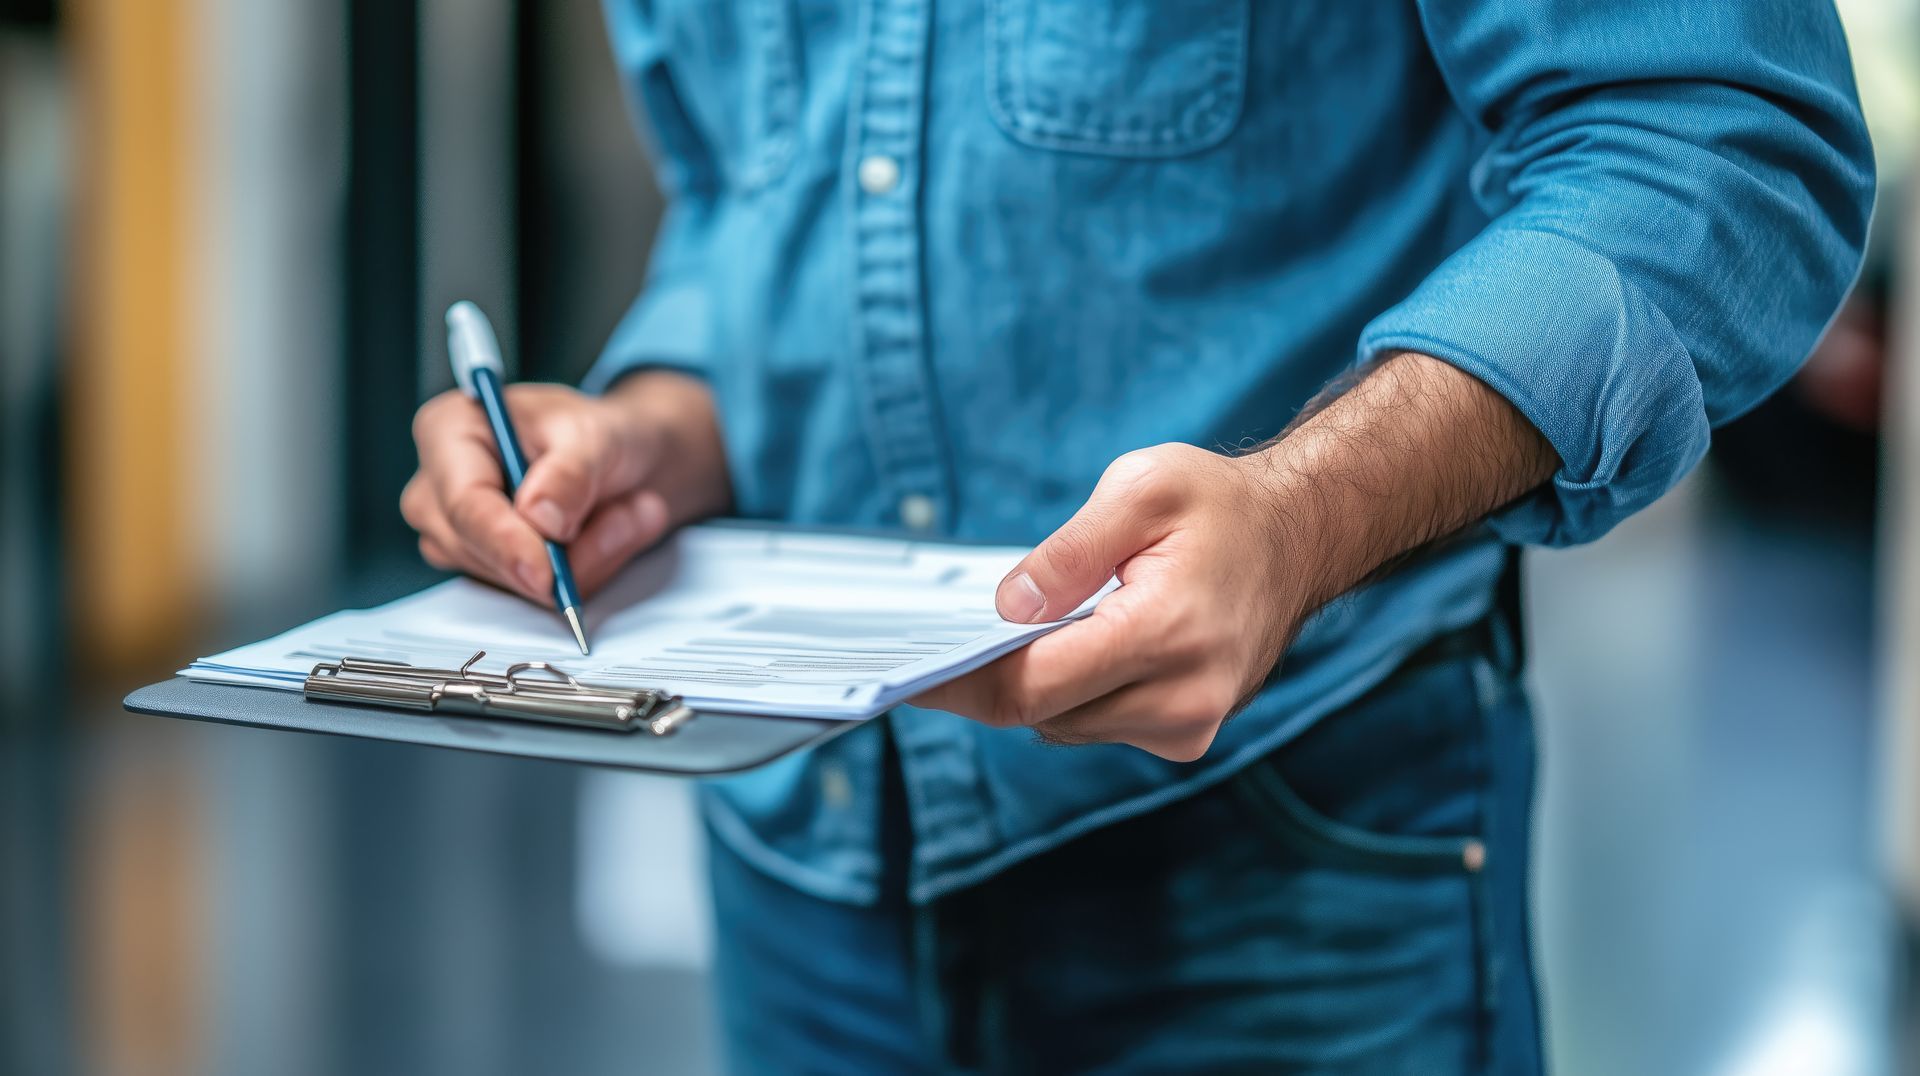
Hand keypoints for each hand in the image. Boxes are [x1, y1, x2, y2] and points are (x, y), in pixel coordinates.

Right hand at [401, 370, 730, 601]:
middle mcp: (440, 488)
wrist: (629, 460)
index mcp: (449, 431)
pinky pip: (537, 595)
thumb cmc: (599, 435)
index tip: (545, 574)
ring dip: (583, 558)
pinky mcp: (490, 570)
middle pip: (476, 550)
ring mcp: (460, 535)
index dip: (505, 543)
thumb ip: (570, 473)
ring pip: (511, 581)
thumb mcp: (597, 436)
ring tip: (626, 512)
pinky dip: (585, 571)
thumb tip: (539, 520)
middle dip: (556, 551)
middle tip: (629, 515)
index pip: (463, 504)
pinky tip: (609, 533)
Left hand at [914, 444, 1308, 761]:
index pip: (1035, 684)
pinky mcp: (1188, 734)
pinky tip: (1078, 644)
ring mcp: (1190, 724)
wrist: (1299, 537)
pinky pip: (1097, 725)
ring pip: (1065, 725)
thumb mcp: (1141, 487)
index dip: (962, 683)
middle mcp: (1184, 697)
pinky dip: (1072, 692)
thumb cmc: (1218, 505)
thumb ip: (1068, 551)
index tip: (908, 675)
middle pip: (1042, 712)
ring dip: (1037, 683)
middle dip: (990, 679)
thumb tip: (1007, 609)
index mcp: (1167, 632)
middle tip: (942, 642)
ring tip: (1032, 626)